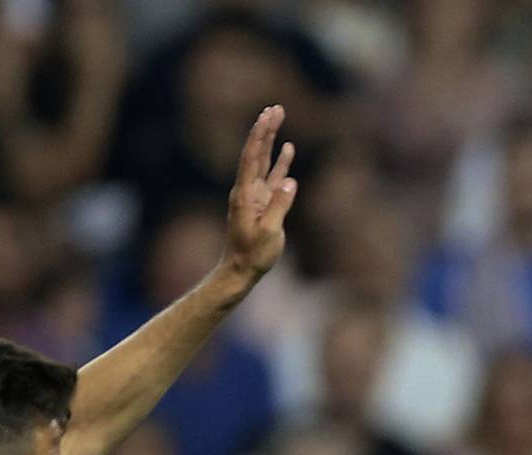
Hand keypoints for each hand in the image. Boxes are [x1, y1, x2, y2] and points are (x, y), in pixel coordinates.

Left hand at [221, 106, 297, 282]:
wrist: (241, 270)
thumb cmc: (253, 254)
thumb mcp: (269, 233)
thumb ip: (279, 206)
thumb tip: (290, 182)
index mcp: (245, 195)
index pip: (252, 158)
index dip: (259, 136)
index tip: (266, 116)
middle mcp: (248, 190)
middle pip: (256, 153)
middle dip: (265, 129)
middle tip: (275, 108)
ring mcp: (255, 195)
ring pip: (264, 161)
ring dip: (271, 140)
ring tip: (278, 118)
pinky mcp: (263, 202)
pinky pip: (272, 177)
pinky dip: (280, 162)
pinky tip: (287, 149)